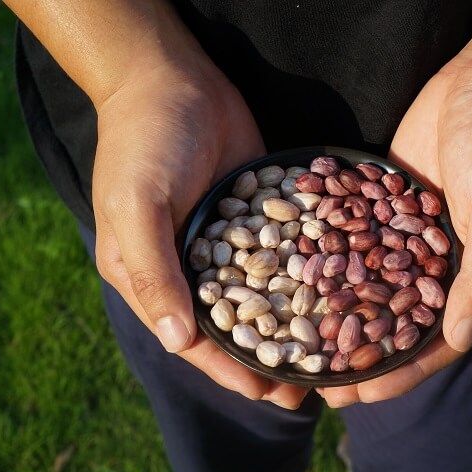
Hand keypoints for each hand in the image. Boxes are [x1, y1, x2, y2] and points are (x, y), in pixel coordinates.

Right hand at [92, 60, 308, 408]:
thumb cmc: (145, 143)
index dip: (226, 368)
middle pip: (232, 325)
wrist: (173, 79)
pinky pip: (281, 253)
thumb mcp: (138, 206)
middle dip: (265, 356)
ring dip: (290, 325)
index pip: (191, 336)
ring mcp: (226, 242)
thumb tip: (177, 342)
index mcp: (150, 273)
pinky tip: (334, 295)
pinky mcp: (257, 215)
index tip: (264, 393)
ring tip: (327, 355)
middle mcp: (189, 266)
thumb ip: (154, 271)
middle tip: (306, 387)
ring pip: (262, 296)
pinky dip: (302, 276)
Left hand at [320, 60, 471, 406]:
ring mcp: (414, 235)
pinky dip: (333, 260)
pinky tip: (299, 275)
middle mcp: (445, 264)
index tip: (355, 398)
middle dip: (359, 354)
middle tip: (314, 381)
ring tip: (298, 339)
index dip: (398, 374)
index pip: (436, 343)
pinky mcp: (390, 204)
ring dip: (339, 313)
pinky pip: (359, 240)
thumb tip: (457, 339)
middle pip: (397, 323)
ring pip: (372, 287)